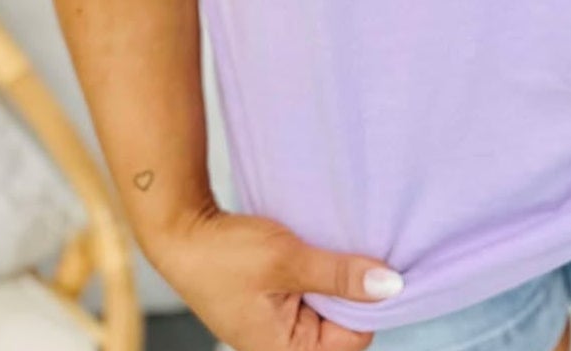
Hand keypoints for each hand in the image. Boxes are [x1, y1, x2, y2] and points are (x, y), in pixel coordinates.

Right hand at [147, 199, 402, 350]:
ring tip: (329, 246)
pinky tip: (315, 247)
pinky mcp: (272, 303)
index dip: (366, 301)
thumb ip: (339, 275)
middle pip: (342, 324)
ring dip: (333, 276)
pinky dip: (316, 271)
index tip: (374, 263)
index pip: (354, 338)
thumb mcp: (288, 259)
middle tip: (351, 249)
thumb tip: (390, 285)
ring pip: (327, 305)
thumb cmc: (223, 254)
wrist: (180, 231)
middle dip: (350, 288)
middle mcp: (283, 346)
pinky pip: (309, 293)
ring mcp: (277, 325)